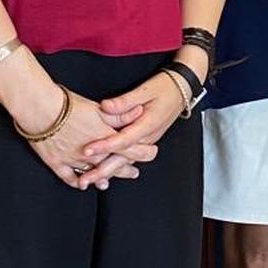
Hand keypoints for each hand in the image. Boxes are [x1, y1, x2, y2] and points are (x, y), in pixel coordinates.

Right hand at [16, 85, 142, 190]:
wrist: (40, 110)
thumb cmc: (69, 105)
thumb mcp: (99, 108)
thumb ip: (120, 113)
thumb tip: (140, 111)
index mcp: (104, 137)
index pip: (129, 149)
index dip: (141, 153)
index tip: (151, 153)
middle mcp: (91, 153)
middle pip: (112, 164)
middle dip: (124, 169)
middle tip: (134, 173)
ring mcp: (73, 159)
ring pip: (92, 173)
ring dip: (102, 177)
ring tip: (109, 182)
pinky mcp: (56, 162)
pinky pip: (69, 177)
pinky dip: (77, 181)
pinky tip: (82, 184)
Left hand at [81, 72, 192, 188]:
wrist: (183, 88)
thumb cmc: (165, 87)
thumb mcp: (146, 90)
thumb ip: (125, 101)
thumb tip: (105, 107)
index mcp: (148, 125)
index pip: (123, 140)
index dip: (104, 146)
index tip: (87, 150)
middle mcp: (148, 137)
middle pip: (124, 160)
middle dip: (102, 171)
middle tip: (84, 181)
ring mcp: (148, 141)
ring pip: (126, 161)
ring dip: (108, 171)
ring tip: (90, 179)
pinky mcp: (145, 140)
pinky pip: (129, 157)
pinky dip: (115, 166)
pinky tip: (103, 170)